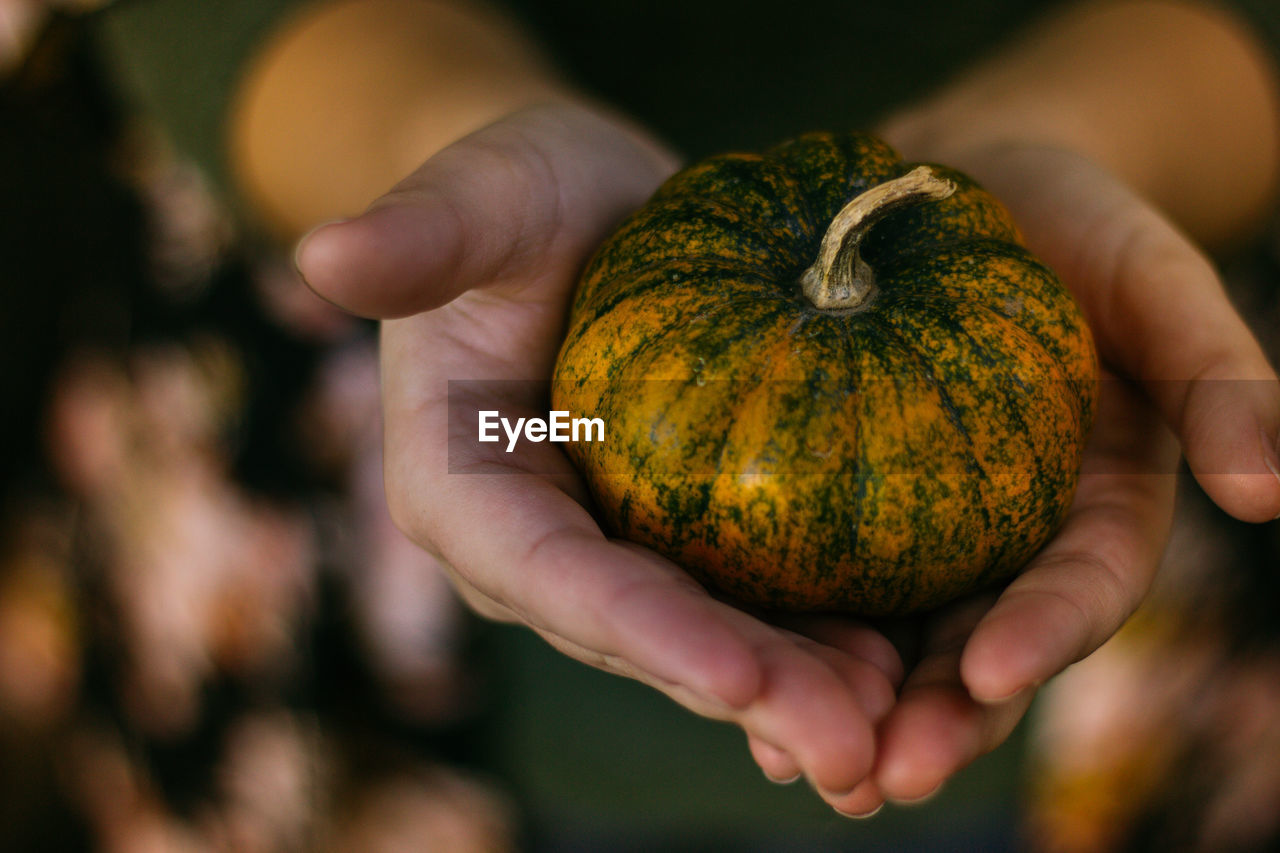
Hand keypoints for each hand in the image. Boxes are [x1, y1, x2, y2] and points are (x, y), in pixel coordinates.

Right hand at [297, 102, 907, 814]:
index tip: (737, 675)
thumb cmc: (518, 193)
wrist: (585, 205)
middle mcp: (537, 546)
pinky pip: (745, 596)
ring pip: (703, 636)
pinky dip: (814, 636)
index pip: (551, 577)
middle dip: (742, 696)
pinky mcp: (679, 530)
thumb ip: (418, 234)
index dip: (640, 631)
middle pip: (638, 638)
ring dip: (796, 691)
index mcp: (464, 492)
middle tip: (852, 749)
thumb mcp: (479, 196)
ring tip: (894, 727)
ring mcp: (611, 547)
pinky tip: (896, 661)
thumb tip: (321, 252)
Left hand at [845, 142, 1279, 801]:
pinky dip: (780, 628)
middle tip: (878, 777)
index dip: (1045, 636)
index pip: (1081, 591)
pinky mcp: (845, 505)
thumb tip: (1271, 492)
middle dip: (936, 721)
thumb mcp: (1161, 285)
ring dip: (845, 704)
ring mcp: (925, 533)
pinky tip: (726, 672)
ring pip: (890, 637)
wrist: (968, 191)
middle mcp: (1009, 543)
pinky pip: (814, 575)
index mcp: (1098, 512)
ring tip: (784, 759)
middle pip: (977, 649)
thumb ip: (1218, 379)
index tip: (993, 675)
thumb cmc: (1082, 230)